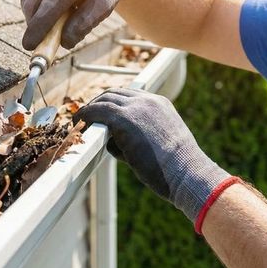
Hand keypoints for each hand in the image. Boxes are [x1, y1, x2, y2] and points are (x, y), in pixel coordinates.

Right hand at [21, 0, 142, 49]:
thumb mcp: (104, 8)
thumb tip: (64, 43)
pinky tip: (48, 11)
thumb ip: (84, 25)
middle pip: (33, 4)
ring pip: (28, 1)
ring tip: (55, 22)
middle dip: (33, 27)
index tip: (29, 46)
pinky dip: (33, 9)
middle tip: (38, 43)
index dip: (38, 28)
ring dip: (34, 18)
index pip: (49, 6)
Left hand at [75, 88, 229, 222]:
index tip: (102, 113)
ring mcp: (136, 108)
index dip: (113, 104)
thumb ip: (139, 137)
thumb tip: (114, 143)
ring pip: (104, 101)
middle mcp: (148, 101)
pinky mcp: (123, 119)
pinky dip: (85, 116)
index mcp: (160, 105)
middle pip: (114, 94)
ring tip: (80, 121)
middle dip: (98, 104)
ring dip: (90, 110)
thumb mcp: (162, 144)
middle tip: (86, 116)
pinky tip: (78, 123)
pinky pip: (97, 111)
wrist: (188, 173)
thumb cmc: (176, 169)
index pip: (130, 96)